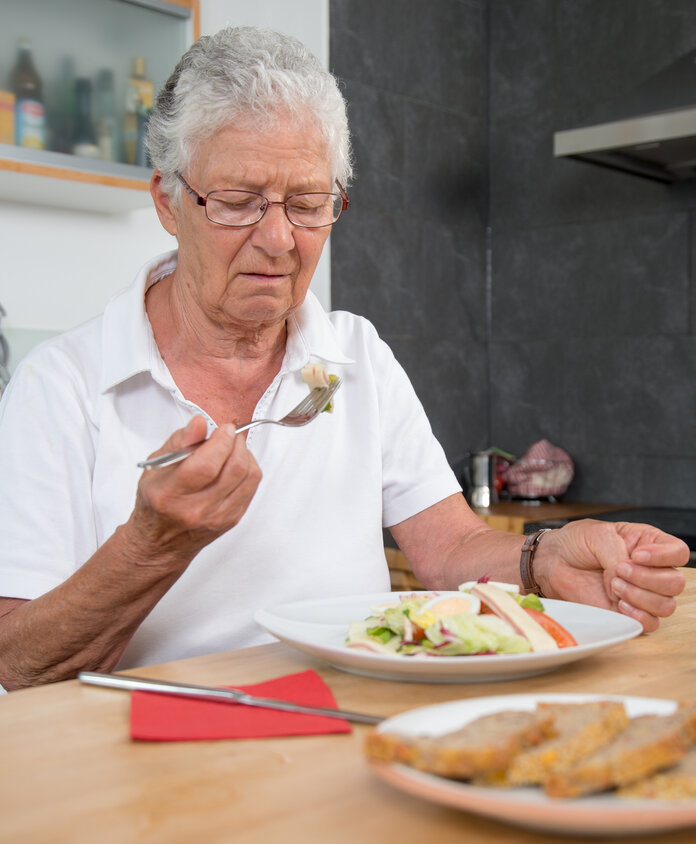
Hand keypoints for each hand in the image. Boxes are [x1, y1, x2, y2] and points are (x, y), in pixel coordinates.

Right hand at [127, 415, 261, 564]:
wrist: (161, 541)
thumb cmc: (157, 500)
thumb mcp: (156, 466)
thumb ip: (180, 441)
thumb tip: (200, 423)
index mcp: (171, 494)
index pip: (206, 465)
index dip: (221, 441)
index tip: (224, 428)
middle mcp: (196, 509)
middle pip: (234, 469)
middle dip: (236, 443)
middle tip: (229, 434)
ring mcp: (217, 517)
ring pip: (248, 476)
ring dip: (245, 454)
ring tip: (231, 447)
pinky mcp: (232, 519)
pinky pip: (252, 486)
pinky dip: (248, 468)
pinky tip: (234, 464)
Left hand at [535, 519, 687, 632]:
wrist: (554, 562)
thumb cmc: (577, 543)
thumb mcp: (598, 536)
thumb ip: (617, 555)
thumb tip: (625, 578)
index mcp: (649, 544)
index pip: (678, 552)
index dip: (664, 556)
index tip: (636, 556)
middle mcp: (652, 570)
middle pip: (675, 583)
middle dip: (646, 578)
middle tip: (618, 570)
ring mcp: (642, 593)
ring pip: (666, 605)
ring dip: (639, 596)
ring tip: (613, 585)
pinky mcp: (630, 613)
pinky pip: (650, 624)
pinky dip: (637, 615)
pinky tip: (618, 603)